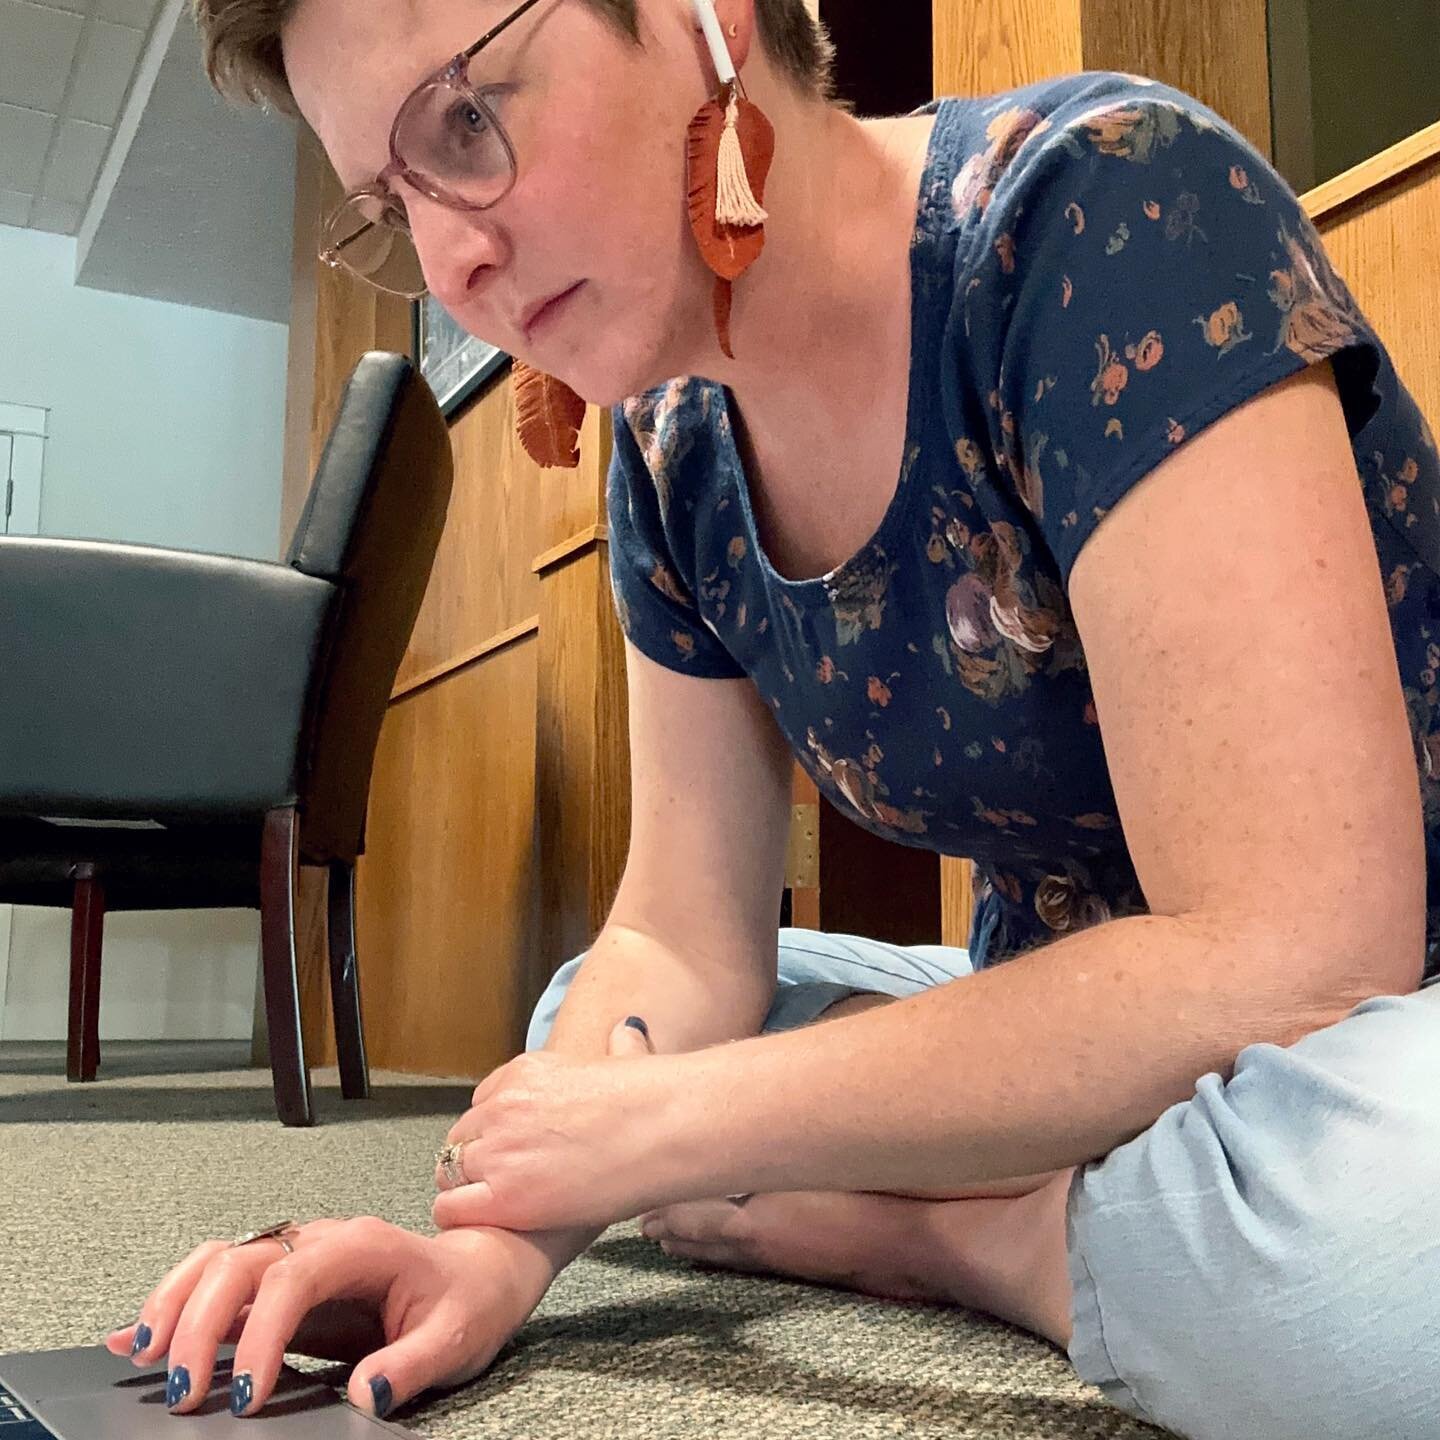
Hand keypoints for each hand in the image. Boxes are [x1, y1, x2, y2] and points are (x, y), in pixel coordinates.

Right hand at [104, 1217, 557, 1417]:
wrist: (479, 1272)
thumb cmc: (468, 1300)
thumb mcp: (457, 1337)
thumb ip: (411, 1364)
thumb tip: (365, 1395)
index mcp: (363, 1246)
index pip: (294, 1277)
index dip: (262, 1335)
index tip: (245, 1398)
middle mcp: (322, 1240)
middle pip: (242, 1261)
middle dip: (202, 1324)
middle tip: (184, 1395)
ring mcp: (299, 1254)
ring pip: (220, 1260)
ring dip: (177, 1305)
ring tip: (144, 1358)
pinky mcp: (284, 1278)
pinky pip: (221, 1278)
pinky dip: (178, 1303)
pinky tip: (139, 1337)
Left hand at [432, 1017, 679, 1233]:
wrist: (666, 1128)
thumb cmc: (656, 1101)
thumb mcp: (626, 1058)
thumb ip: (618, 1047)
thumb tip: (628, 1027)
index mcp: (525, 1072)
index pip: (483, 1104)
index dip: (498, 1133)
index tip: (520, 1151)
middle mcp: (503, 1106)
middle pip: (462, 1141)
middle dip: (480, 1163)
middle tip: (512, 1185)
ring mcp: (500, 1149)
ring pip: (451, 1174)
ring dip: (472, 1190)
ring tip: (503, 1208)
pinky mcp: (504, 1195)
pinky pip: (452, 1207)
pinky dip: (463, 1216)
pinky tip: (493, 1222)